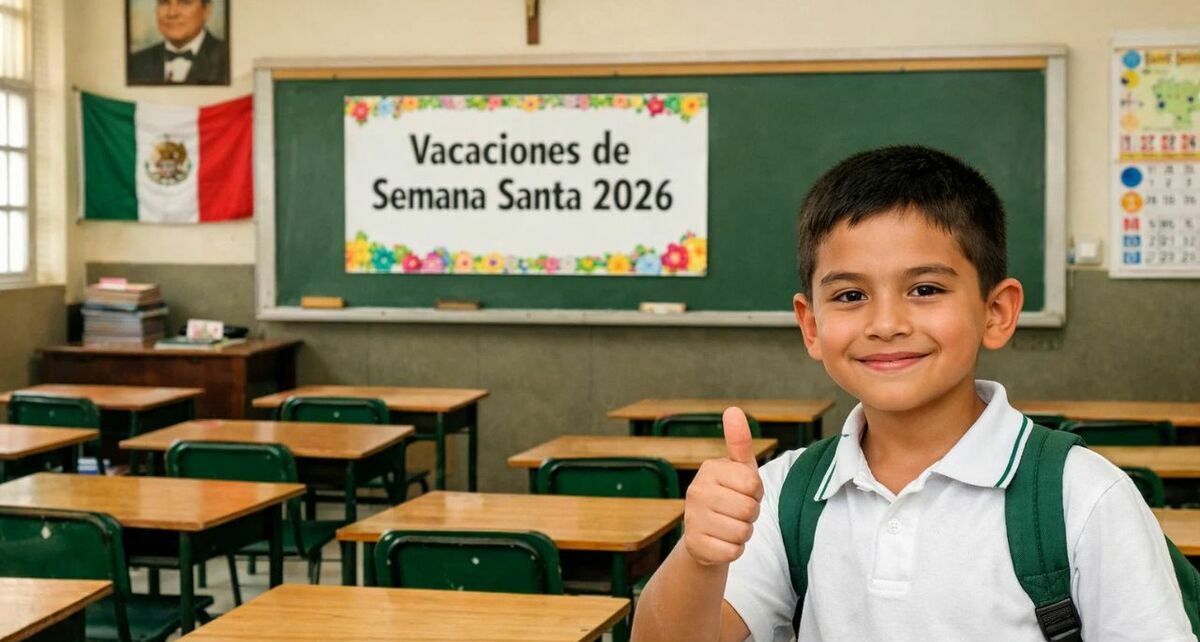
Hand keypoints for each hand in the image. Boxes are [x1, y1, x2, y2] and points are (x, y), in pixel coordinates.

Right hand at [682, 407, 764, 565]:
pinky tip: (722, 541)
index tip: (743, 493)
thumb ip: (739, 441)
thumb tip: (733, 409)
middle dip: (751, 515)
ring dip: (743, 533)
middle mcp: (696, 491)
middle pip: (749, 510)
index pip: (754, 485)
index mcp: (709, 469)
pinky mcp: (694, 545)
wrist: (705, 535)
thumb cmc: (729, 496)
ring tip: (729, 526)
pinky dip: (734, 550)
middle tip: (736, 512)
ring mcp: (692, 519)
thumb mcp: (738, 469)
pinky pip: (733, 551)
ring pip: (743, 532)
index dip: (756, 493)